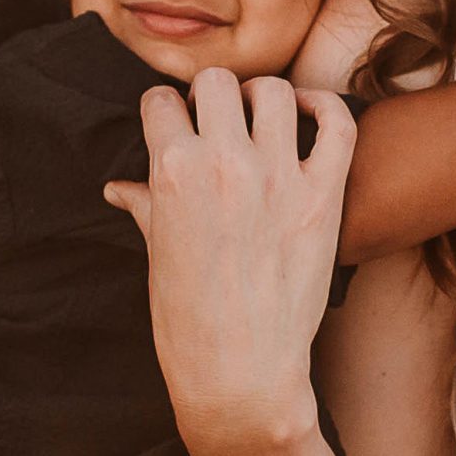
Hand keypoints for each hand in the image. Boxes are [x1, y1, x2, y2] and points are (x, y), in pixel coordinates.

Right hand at [104, 71, 355, 455]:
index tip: (172, 123)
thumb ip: (143, 206)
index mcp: (173, 172)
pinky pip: (337, 124)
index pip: (160, 101)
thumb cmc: (188, 320)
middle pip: (215, 83)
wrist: (240, 372)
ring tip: (259, 118)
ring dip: (261, 97)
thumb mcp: (157, 254)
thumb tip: (118, 186)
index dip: (163, 111)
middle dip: (208, 95)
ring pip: (272, 91)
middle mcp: (224, 163)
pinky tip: (309, 114)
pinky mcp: (323, 196)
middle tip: (214, 120)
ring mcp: (279, 177)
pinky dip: (325, 107)